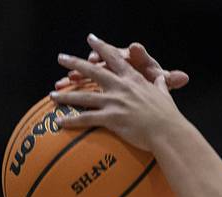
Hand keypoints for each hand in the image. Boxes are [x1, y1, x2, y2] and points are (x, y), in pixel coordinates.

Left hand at [52, 34, 184, 151]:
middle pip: (92, 71)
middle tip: (61, 58)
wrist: (169, 132)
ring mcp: (115, 102)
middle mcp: (121, 87)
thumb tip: (163, 79)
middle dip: (74, 63)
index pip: (114, 58)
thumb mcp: (165, 95)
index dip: (101, 47)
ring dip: (66, 95)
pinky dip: (72, 120)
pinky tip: (59, 123)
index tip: (91, 39)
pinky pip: (87, 119)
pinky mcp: (112, 119)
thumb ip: (161, 85)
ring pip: (84, 96)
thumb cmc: (169, 116)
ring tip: (52, 95)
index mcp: (133, 79)